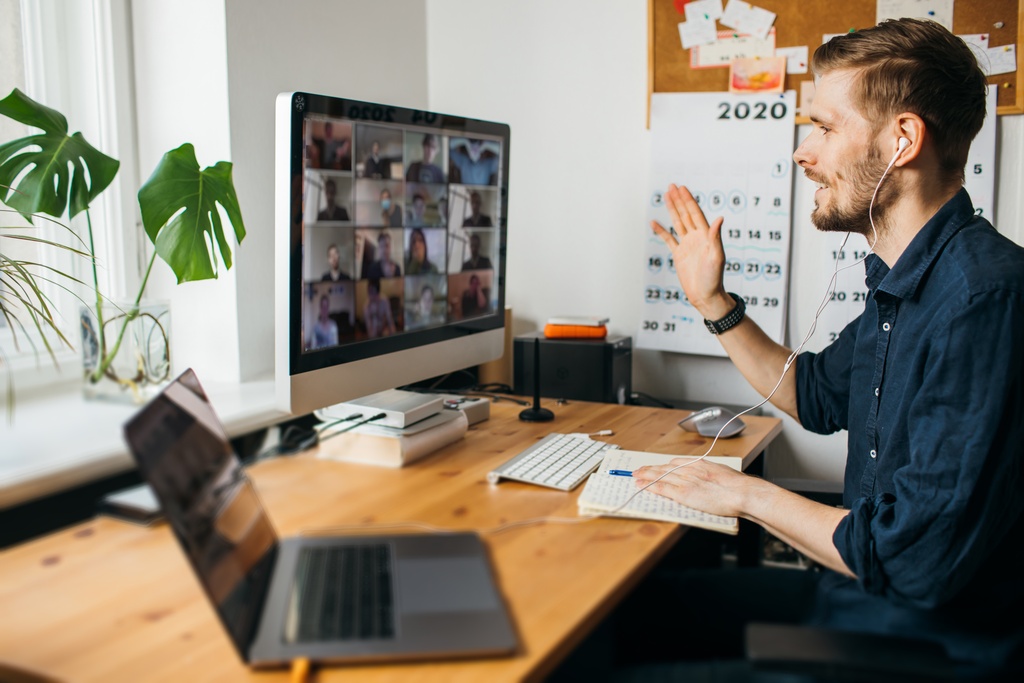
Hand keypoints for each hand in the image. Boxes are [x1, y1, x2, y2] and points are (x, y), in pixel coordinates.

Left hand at [632, 458, 748, 517]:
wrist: (741, 492)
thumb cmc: (738, 486)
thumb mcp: (722, 472)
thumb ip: (712, 473)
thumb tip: (711, 475)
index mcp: (699, 464)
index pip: (676, 463)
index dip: (664, 465)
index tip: (657, 466)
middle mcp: (689, 469)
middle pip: (664, 467)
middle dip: (650, 469)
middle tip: (639, 469)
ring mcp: (685, 481)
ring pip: (660, 475)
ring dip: (646, 475)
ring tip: (635, 475)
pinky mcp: (683, 493)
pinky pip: (662, 488)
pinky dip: (650, 486)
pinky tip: (641, 485)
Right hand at [650, 184, 729, 317]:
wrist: (705, 295)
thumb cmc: (714, 278)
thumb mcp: (716, 257)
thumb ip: (716, 237)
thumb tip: (719, 218)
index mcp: (706, 236)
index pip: (695, 213)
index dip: (688, 200)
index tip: (682, 188)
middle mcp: (696, 237)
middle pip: (686, 214)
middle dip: (679, 200)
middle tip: (672, 186)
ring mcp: (687, 245)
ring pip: (677, 223)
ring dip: (672, 210)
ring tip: (666, 196)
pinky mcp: (679, 254)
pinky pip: (668, 239)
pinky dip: (661, 230)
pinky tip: (654, 222)